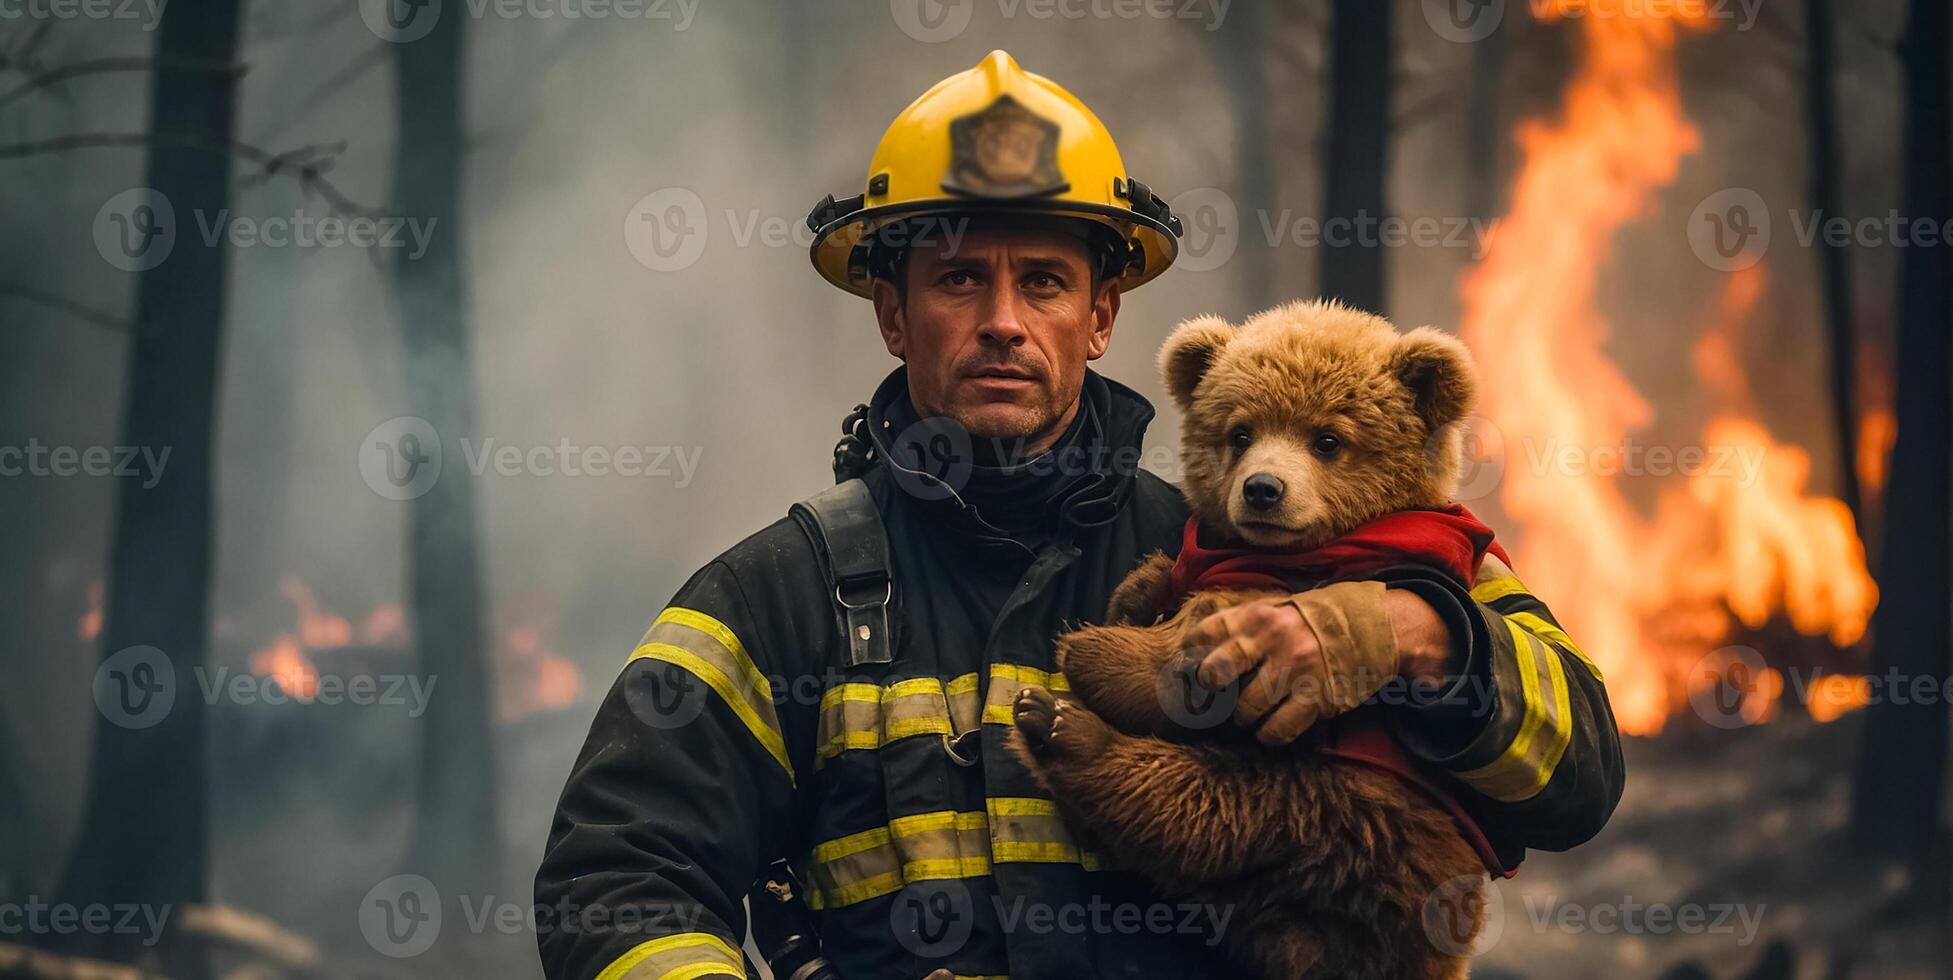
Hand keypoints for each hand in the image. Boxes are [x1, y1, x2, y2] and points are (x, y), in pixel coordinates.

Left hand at [1186, 583, 1451, 744]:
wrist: (1375, 628)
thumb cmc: (1314, 622)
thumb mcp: (1277, 609)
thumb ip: (1242, 625)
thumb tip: (1197, 649)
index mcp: (1258, 615)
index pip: (1208, 633)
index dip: (1192, 653)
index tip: (1190, 666)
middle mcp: (1272, 640)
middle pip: (1216, 671)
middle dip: (1209, 688)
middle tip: (1216, 694)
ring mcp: (1294, 670)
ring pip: (1245, 709)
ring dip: (1244, 716)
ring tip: (1252, 713)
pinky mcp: (1316, 697)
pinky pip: (1277, 730)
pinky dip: (1269, 735)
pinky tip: (1271, 728)